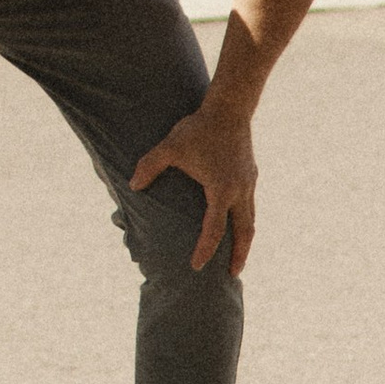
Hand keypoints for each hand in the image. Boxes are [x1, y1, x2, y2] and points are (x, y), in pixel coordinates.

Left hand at [131, 100, 256, 273]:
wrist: (230, 108)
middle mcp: (239, 191)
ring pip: (250, 220)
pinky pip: (249, 205)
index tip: (196, 266)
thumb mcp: (170, 147)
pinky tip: (236, 224)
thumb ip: (150, 166)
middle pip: (244, 232)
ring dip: (244, 240)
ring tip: (238, 256)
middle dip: (239, 255)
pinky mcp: (251, 175)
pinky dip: (244, 221)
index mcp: (220, 190)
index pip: (213, 229)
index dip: (205, 250)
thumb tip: (133, 186)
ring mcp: (248, 183)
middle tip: (232, 275)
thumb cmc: (198, 128)